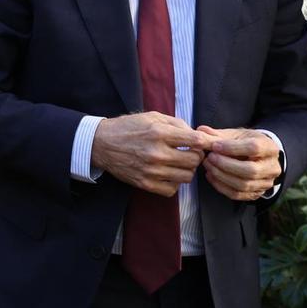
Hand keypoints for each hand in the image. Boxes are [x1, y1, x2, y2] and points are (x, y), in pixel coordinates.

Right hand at [91, 113, 208, 196]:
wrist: (101, 144)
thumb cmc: (128, 127)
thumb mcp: (151, 117)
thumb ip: (176, 123)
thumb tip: (197, 135)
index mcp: (159, 133)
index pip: (195, 141)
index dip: (205, 142)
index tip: (204, 143)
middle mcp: (156, 153)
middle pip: (194, 161)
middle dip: (196, 156)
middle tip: (190, 153)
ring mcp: (151, 170)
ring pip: (186, 177)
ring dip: (187, 170)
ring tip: (179, 163)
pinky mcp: (145, 184)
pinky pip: (172, 189)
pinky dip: (174, 183)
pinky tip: (169, 174)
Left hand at [197, 126, 282, 200]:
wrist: (256, 156)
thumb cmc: (244, 142)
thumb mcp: (235, 135)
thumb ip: (217, 135)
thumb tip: (200, 131)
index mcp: (269, 147)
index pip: (253, 148)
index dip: (232, 148)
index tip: (215, 146)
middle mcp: (272, 167)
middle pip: (250, 170)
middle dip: (226, 165)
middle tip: (209, 157)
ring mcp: (266, 182)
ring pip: (243, 185)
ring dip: (221, 176)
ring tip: (208, 165)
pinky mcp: (257, 193)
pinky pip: (237, 194)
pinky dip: (221, 186)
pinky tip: (211, 176)